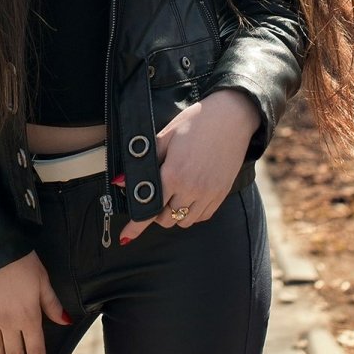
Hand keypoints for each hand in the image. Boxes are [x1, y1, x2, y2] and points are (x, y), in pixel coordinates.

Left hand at [118, 88, 257, 244]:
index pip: (150, 208)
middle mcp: (192, 189)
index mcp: (174, 174)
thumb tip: (121, 182)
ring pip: (184, 222)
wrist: (232, 117)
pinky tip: (189, 197)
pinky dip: (193, 213)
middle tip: (155, 197)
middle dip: (156, 214)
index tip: (125, 237)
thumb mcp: (165, 136)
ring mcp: (209, 193)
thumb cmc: (196, 122)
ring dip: (174, 214)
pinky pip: (203, 216)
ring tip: (173, 195)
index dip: (136, 226)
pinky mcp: (222, 193)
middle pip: (166, 220)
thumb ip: (144, 162)